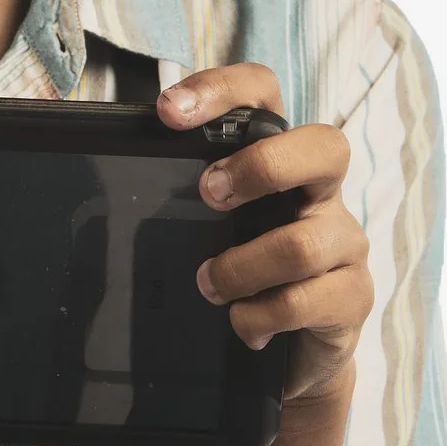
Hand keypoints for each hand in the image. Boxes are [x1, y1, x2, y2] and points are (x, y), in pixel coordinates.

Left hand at [156, 62, 373, 410]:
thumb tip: (93, 158)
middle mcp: (323, 194)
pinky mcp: (353, 298)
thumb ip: (178, 192)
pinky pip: (300, 303)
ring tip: (209, 285)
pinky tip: (244, 325)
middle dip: (260, 167)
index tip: (169, 111)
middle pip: (325, 147)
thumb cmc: (242, 274)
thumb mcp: (209, 226)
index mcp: (282, 160)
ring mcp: (345, 244)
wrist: (291, 355)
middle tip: (210, 195)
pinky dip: (255, 317)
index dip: (222, 90)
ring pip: (300, 244)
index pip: (266, 96)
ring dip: (238, 269)